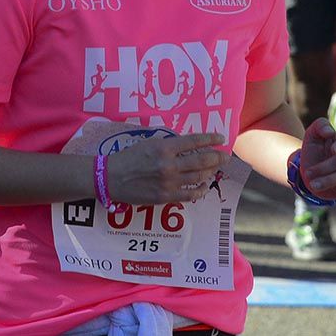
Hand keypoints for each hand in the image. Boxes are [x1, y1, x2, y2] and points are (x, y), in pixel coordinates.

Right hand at [108, 132, 229, 204]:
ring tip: (216, 169)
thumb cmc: (128, 157)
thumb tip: (190, 144)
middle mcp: (169, 164)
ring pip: (198, 177)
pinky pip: (189, 194)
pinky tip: (204, 186)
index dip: (211, 139)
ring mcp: (168, 182)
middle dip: (217, 158)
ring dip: (211, 172)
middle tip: (226, 157)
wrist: (110, 177)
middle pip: (202, 160)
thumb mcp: (149, 143)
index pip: (194, 141)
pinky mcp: (165, 197)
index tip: (221, 138)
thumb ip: (170, 144)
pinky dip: (200, 190)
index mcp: (164, 147)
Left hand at [296, 118, 335, 200]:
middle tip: (308, 174)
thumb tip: (331, 132)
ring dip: (329, 180)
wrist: (316, 172)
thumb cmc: (315, 151)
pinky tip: (334, 189)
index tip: (333, 151)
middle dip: (325, 168)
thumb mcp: (312, 136)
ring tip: (313, 185)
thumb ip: (320, 126)